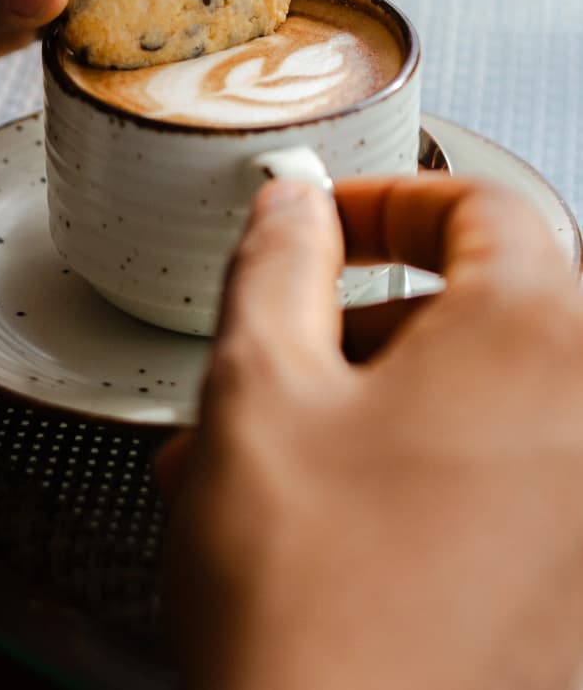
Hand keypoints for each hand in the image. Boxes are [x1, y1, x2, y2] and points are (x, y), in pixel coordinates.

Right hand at [157, 176, 580, 689]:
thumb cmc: (308, 609)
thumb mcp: (257, 389)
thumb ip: (276, 262)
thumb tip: (294, 204)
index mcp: (533, 342)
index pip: (481, 204)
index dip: (386, 200)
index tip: (323, 224)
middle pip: (479, 310)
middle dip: (362, 326)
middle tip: (286, 359)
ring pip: (476, 404)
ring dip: (372, 408)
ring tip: (274, 462)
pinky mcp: (568, 584)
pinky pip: (496, 484)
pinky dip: (414, 476)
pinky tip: (320, 526)